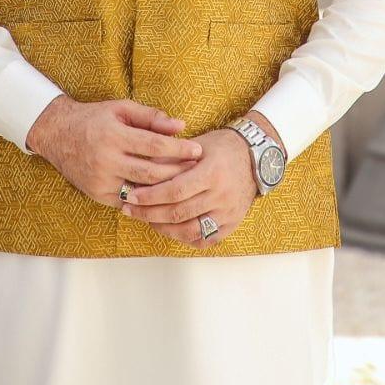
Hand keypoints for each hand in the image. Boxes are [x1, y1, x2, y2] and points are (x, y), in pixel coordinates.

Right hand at [25, 95, 203, 210]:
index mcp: (114, 136)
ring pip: (143, 191)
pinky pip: (130, 201)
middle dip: (178, 172)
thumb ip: (151, 117)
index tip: (198, 150)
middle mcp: (106, 161)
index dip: (179, 149)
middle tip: (200, 170)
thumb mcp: (121, 109)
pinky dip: (149, 199)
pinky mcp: (98, 195)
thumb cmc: (94, 118)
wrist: (58, 135)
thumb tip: (180, 126)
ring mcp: (101, 181)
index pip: (154, 146)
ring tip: (188, 184)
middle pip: (151, 172)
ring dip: (167, 189)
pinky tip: (166, 196)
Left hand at [118, 124, 263, 249]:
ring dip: (162, 227)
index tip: (131, 195)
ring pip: (189, 230)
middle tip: (129, 208)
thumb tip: (141, 166)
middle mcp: (221, 196)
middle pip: (179, 213)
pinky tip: (167, 228)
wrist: (255, 158)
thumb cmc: (222, 147)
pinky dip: (183, 237)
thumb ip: (171, 157)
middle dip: (149, 212)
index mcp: (212, 173)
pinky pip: (204, 240)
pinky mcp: (231, 225)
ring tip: (145, 218)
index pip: (175, 191)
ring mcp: (227, 214)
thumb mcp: (197, 145)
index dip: (151, 196)